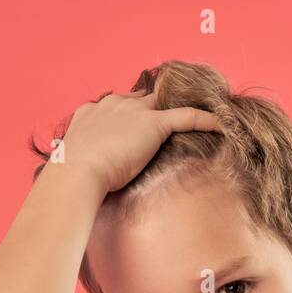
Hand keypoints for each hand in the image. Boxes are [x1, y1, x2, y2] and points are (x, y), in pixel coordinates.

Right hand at [60, 88, 223, 195]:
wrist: (75, 173)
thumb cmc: (69, 179)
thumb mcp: (72, 171)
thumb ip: (81, 171)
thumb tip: (78, 194)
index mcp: (90, 114)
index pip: (115, 106)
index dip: (128, 114)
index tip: (135, 125)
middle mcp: (112, 106)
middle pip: (140, 98)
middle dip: (153, 106)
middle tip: (168, 118)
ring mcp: (133, 112)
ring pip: (164, 101)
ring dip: (179, 107)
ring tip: (198, 115)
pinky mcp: (153, 123)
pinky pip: (187, 116)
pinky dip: (206, 119)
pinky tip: (222, 124)